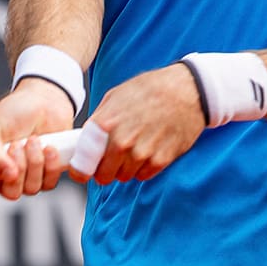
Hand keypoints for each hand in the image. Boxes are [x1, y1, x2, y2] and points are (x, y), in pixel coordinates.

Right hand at [0, 78, 74, 210]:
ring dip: (34, 162)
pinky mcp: (47, 174)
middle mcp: (3, 177)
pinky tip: (49, 147)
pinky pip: (49, 184)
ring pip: (31, 189)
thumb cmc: (14, 111)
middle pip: (9, 194)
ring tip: (33, 140)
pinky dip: (50, 165)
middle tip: (18, 144)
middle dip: (17, 168)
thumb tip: (6, 176)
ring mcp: (26, 178)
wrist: (45, 99)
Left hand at [69, 63, 204, 184]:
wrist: (186, 90)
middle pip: (103, 175)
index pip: (83, 163)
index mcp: (106, 124)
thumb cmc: (150, 89)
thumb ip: (98, 120)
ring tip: (135, 147)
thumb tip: (85, 140)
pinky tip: (149, 148)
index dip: (79, 171)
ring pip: (124, 176)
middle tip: (111, 158)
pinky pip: (143, 175)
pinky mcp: (161, 160)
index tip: (81, 173)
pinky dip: (143, 167)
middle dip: (104, 169)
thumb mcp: (115, 96)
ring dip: (125, 168)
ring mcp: (142, 153)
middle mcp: (122, 142)